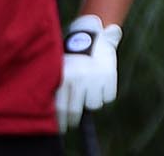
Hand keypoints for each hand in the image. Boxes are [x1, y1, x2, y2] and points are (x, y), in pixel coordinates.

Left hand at [57, 14, 121, 132]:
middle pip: (76, 110)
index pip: (60, 107)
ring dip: (92, 104)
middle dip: (74, 119)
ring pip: (94, 105)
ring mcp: (96, 78)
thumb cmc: (73, 57)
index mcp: (64, 77)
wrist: (94, 35)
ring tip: (89, 95)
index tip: (61, 128)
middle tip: (74, 121)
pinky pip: (109, 97)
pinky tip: (101, 86)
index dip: (61, 122)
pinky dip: (106, 94)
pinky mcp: (110, 76)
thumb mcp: (62, 68)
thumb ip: (57, 88)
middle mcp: (79, 78)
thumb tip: (53, 113)